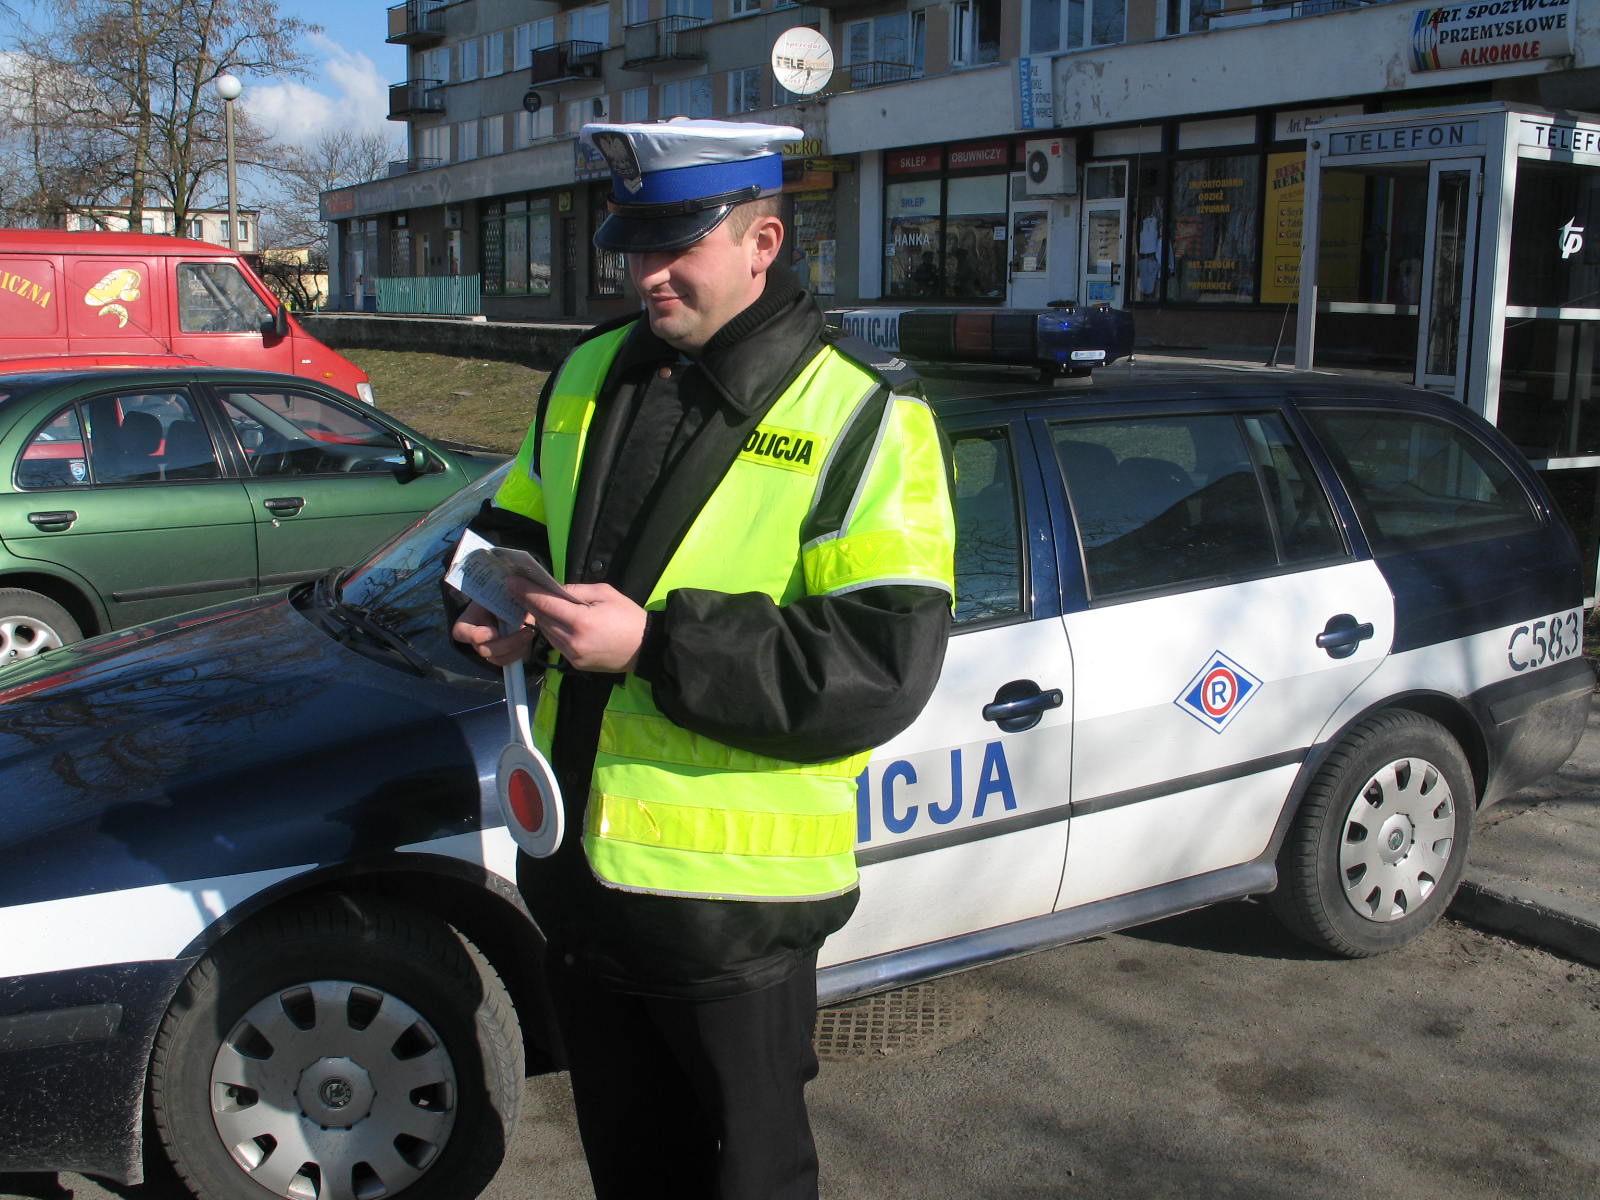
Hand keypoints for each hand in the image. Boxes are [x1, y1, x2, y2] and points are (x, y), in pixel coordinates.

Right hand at [450, 599, 539, 666]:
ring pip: (500, 659)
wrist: (507, 602)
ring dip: (517, 646)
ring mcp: (489, 650)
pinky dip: (522, 649)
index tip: (494, 631)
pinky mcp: (503, 655)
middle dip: (506, 643)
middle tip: (524, 631)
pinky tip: (528, 636)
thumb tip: (503, 618)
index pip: (460, 633)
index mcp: (466, 623)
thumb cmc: (499, 596)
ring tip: (528, 632)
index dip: (477, 636)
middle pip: (484, 651)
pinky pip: (512, 660)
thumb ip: (498, 604)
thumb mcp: (497, 595)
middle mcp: (475, 641)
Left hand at [513, 581, 645, 673]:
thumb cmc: (629, 617)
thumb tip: (554, 589)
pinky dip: (552, 631)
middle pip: (542, 619)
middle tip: (517, 588)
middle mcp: (573, 641)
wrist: (645, 648)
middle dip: (529, 603)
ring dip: (540, 618)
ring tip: (533, 603)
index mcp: (581, 621)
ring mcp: (573, 656)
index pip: (546, 604)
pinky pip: (556, 644)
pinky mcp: (575, 664)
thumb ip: (577, 591)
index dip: (526, 591)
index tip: (511, 581)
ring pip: (546, 633)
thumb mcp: (605, 593)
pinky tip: (553, 620)